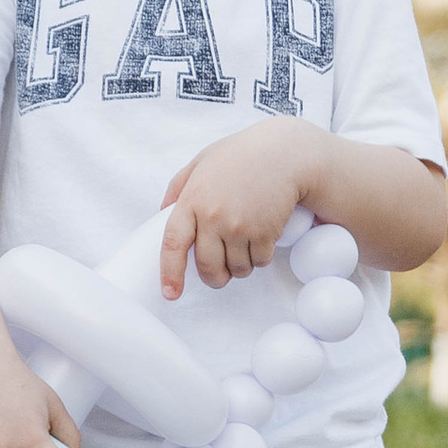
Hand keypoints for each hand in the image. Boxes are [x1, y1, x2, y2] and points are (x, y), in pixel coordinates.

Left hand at [158, 126, 325, 297]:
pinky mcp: (265, 233)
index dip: (171, 273)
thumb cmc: (241, 155)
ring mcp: (240, 227)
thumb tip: (163, 213)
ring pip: (237, 269)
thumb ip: (178, 187)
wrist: (284, 153)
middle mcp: (214, 216)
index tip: (170, 293)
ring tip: (244, 244)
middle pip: (207, 267)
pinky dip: (259, 258)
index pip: (173, 244)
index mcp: (192, 199)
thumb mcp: (202, 162)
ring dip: (240, 266)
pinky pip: (259, 262)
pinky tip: (261, 237)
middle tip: (218, 274)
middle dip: (213, 278)